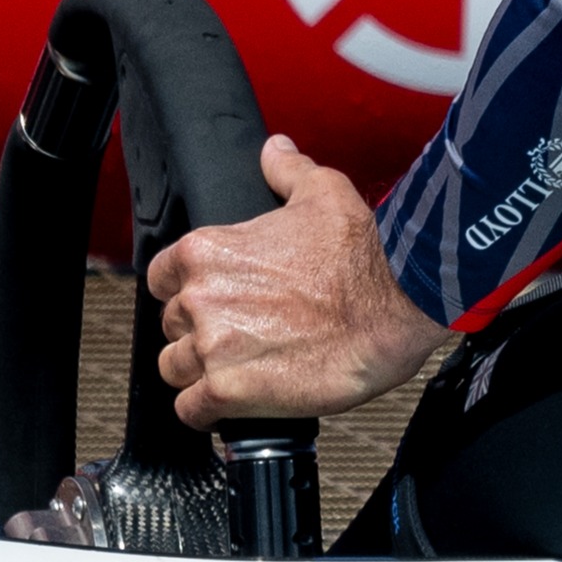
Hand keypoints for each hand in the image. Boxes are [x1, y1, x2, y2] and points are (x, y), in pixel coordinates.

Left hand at [147, 135, 448, 426]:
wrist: (399, 302)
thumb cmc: (366, 252)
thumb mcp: (325, 192)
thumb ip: (287, 172)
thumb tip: (274, 151)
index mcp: (210, 250)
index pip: (162, 277)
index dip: (187, 290)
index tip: (214, 299)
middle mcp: (202, 297)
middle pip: (171, 325)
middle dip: (199, 331)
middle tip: (241, 334)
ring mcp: (212, 347)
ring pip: (174, 368)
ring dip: (201, 372)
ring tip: (240, 369)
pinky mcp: (229, 391)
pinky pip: (191, 411)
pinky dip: (208, 410)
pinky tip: (234, 402)